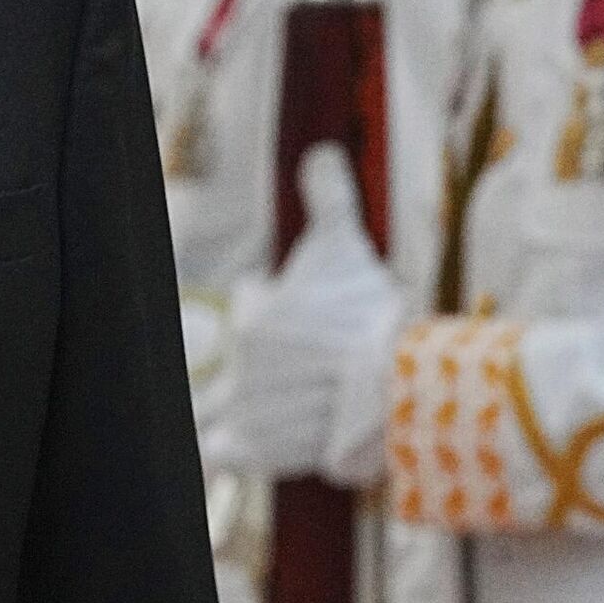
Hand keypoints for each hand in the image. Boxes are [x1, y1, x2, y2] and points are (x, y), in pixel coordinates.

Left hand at [200, 147, 401, 484]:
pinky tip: (210, 454)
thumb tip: (321, 149)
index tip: (308, 313)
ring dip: (240, 401)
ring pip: (226, 401)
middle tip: (306, 365)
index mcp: (258, 314)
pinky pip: (216, 451)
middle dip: (264, 360)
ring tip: (264, 403)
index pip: (253, 303)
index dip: (274, 304)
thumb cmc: (369, 312)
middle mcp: (242, 362)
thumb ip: (329, 196)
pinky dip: (215, 453)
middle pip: (242, 357)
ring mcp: (246, 406)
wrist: (393, 385)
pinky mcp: (254, 448)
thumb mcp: (346, 245)